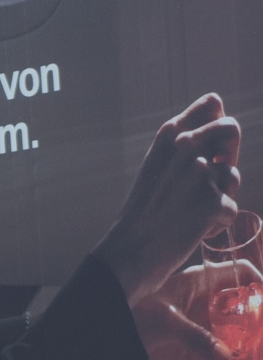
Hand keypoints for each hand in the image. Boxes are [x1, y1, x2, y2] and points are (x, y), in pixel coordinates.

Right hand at [101, 94, 244, 312]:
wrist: (126, 255)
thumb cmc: (141, 214)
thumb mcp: (154, 167)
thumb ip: (182, 145)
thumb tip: (217, 123)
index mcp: (169, 134)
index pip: (212, 104)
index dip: (216, 127)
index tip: (206, 149)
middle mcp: (185, 146)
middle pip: (231, 129)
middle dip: (228, 154)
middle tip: (207, 180)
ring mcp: (199, 173)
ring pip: (232, 177)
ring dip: (219, 197)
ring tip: (189, 212)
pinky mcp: (212, 202)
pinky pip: (231, 210)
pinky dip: (215, 226)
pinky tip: (191, 230)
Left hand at [139, 215, 262, 359]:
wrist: (99, 349)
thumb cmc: (128, 319)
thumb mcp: (162, 321)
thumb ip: (194, 337)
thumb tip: (224, 358)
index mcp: (200, 286)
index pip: (239, 275)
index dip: (259, 282)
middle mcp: (207, 312)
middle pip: (247, 317)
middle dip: (261, 331)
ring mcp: (203, 340)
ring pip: (238, 351)